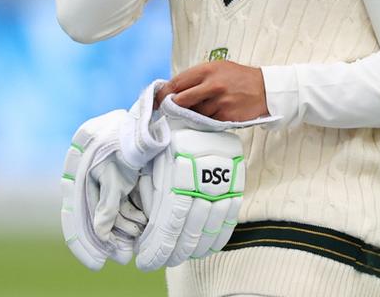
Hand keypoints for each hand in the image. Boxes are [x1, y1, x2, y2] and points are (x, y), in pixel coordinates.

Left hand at [134, 126, 244, 270]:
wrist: (194, 117)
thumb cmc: (165, 143)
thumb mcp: (150, 163)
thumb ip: (148, 193)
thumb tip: (143, 232)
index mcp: (178, 171)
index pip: (170, 222)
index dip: (159, 246)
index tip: (147, 262)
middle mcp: (203, 177)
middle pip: (191, 228)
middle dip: (174, 252)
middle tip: (162, 262)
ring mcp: (223, 180)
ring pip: (211, 225)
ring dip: (195, 248)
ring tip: (182, 258)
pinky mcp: (236, 180)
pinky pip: (230, 215)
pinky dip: (219, 235)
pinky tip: (207, 248)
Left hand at [156, 61, 268, 121]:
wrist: (264, 88)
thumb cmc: (238, 78)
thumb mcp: (217, 68)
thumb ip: (196, 77)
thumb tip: (173, 91)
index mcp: (207, 70)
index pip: (176, 83)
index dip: (163, 94)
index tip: (158, 101)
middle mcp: (212, 85)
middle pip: (180, 101)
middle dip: (172, 107)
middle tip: (170, 111)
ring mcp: (219, 102)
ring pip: (193, 114)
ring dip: (191, 115)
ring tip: (200, 110)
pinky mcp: (225, 116)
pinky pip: (207, 122)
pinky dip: (205, 121)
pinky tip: (211, 114)